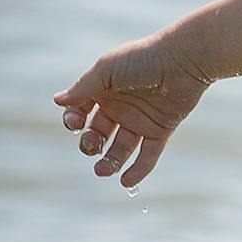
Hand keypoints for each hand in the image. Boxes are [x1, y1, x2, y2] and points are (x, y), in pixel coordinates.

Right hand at [53, 31, 212, 186]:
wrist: (183, 60)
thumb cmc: (143, 58)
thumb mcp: (107, 69)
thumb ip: (83, 87)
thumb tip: (58, 101)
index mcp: (103, 90)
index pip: (80, 112)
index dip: (74, 121)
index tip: (76, 123)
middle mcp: (120, 107)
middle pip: (98, 134)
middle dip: (90, 144)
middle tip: (92, 146)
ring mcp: (140, 120)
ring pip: (120, 148)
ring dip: (110, 162)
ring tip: (102, 171)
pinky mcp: (160, 129)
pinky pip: (148, 154)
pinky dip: (138, 169)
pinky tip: (127, 182)